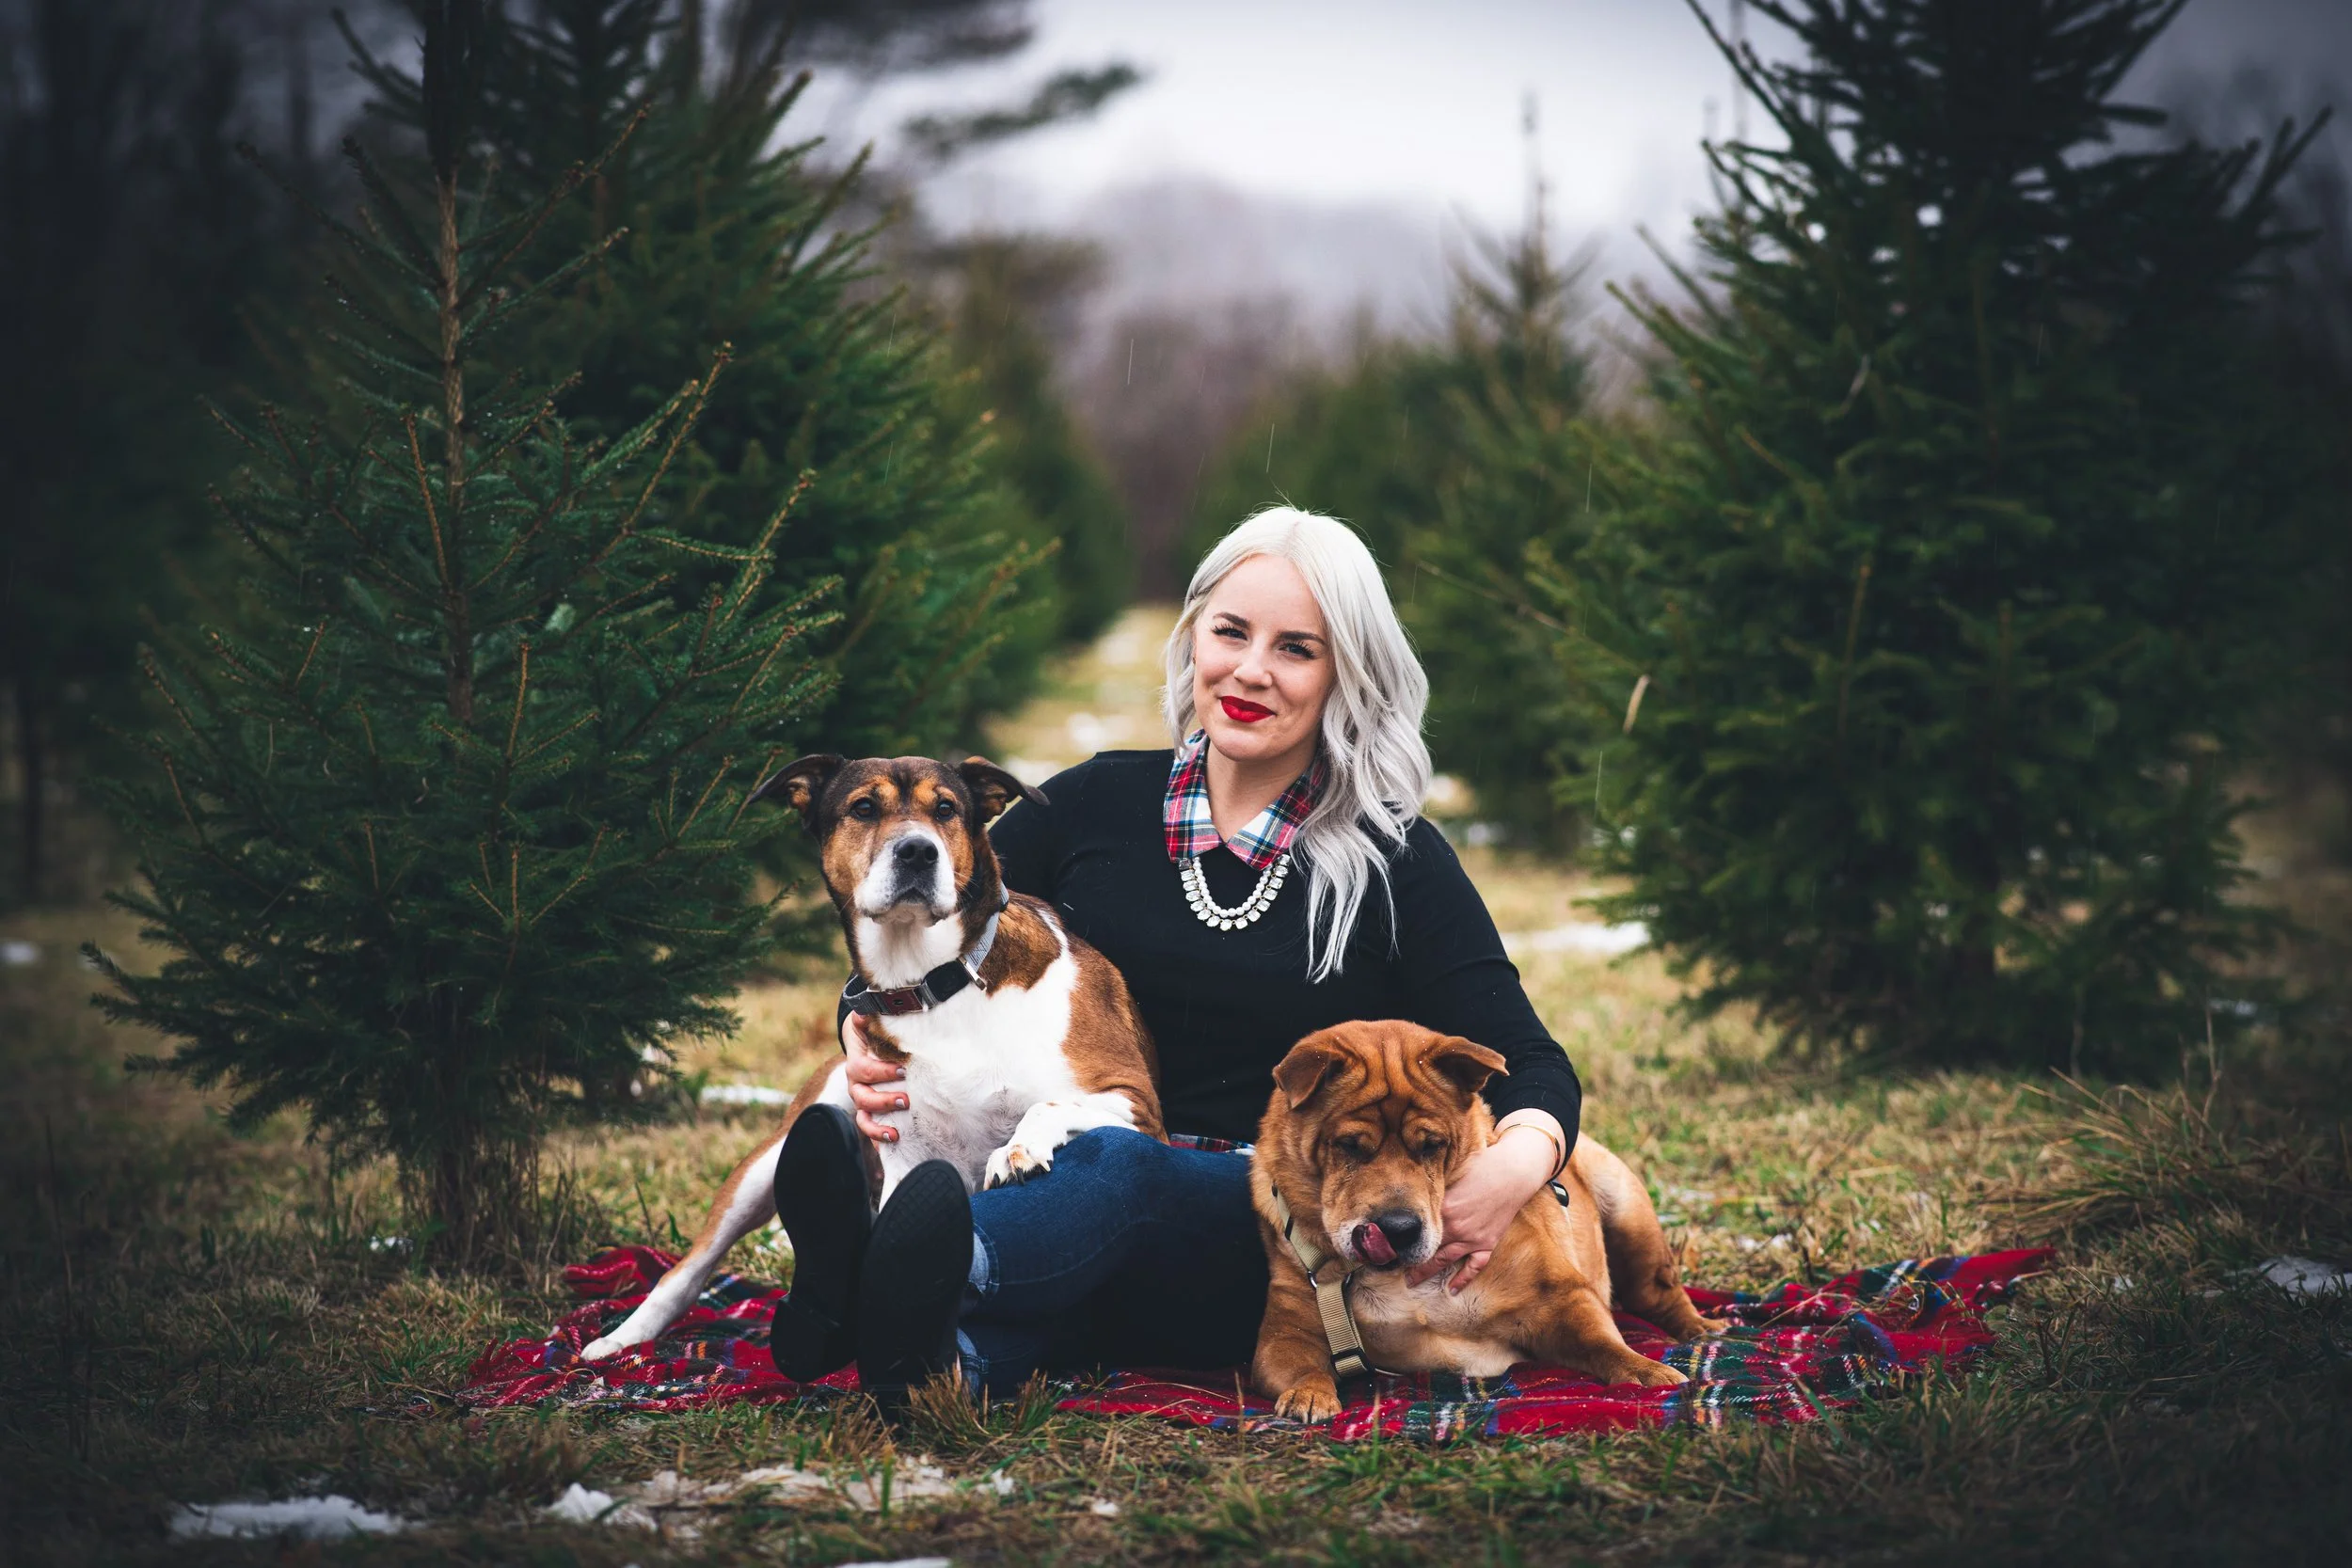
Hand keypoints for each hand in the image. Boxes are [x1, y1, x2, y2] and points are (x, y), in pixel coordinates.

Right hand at [841, 1013, 906, 1144]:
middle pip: (861, 1097)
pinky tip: (894, 1141)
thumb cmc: (873, 1031)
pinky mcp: (872, 1111)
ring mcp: (863, 1099)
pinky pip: (869, 1128)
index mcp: (856, 1061)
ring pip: (863, 1116)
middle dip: (883, 1101)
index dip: (880, 1071)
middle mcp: (856, 1083)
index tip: (903, 1070)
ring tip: (897, 1131)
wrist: (869, 1041)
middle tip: (906, 1099)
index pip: (861, 1068)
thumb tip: (862, 1012)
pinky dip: (878, 1138)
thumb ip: (867, 1017)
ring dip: (878, 1125)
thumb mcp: (869, 1021)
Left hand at [1406, 1126, 1555, 1292]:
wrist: (1513, 1173)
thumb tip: (1412, 1198)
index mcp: (1443, 1209)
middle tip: (1393, 1269)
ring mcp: (1473, 1238)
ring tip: (1411, 1282)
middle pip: (1427, 1249)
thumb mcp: (1451, 1177)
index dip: (1401, 1239)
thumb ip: (1434, 1192)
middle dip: (1409, 1261)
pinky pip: (1474, 1265)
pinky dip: (1463, 1279)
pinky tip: (1452, 1290)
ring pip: (1445, 1260)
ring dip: (1426, 1272)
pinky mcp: (1487, 1242)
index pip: (1417, 1230)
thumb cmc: (1481, 1169)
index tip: (1387, 1245)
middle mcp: (1456, 1228)